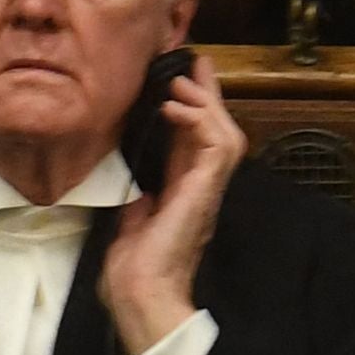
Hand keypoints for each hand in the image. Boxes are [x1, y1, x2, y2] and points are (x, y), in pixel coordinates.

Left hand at [95, 51, 241, 354]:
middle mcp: (201, 186)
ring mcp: (207, 188)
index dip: (192, 111)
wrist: (139, 292)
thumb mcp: (129, 222)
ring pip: (225, 131)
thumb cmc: (131, 270)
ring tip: (180, 81)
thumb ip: (137, 199)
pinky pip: (215, 143)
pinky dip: (199, 119)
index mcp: (183, 192)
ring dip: (205, 102)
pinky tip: (175, 106)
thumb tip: (133, 185)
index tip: (180, 80)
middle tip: (194, 62)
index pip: (194, 141)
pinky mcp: (206, 189)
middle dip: (207, 94)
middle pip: (216, 129)